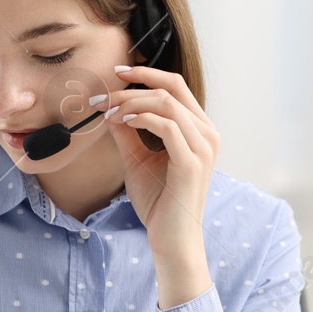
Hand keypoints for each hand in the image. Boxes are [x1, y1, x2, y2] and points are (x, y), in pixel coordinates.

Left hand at [100, 64, 217, 307]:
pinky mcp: (192, 162)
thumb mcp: (137, 159)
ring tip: (109, 111)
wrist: (171, 237)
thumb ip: (127, 133)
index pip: (175, 87)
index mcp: (198, 129)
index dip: (146, 74)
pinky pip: (167, 126)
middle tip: (106, 93)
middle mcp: (207, 133)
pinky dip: (142, 118)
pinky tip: (123, 122)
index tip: (117, 74)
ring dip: (132, 102)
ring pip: (167, 103)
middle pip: (172, 87)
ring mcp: (203, 147)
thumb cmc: (158, 201)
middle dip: (135, 84)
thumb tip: (110, 108)